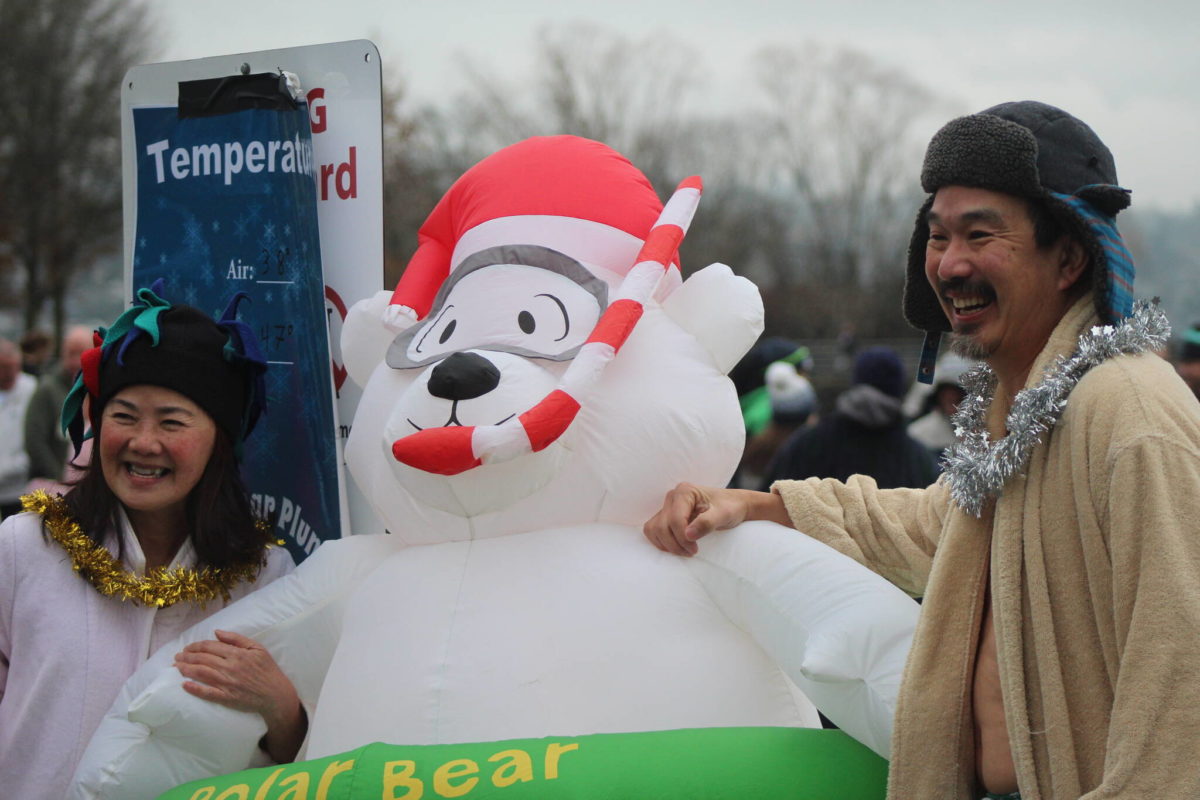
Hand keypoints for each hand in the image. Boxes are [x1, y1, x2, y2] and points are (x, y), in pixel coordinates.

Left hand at [175, 630, 305, 761]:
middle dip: (187, 656)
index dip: (196, 646)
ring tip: (176, 666)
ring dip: (186, 669)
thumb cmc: (267, 669)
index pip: (210, 646)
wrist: (275, 694)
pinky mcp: (226, 697)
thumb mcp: (257, 648)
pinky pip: (207, 693)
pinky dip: (194, 689)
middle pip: (202, 659)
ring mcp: (227, 683)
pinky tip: (184, 685)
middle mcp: (230, 667)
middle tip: (177, 656)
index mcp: (237, 654)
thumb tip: (217, 632)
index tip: (188, 647)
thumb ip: (237, 639)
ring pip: (201, 673)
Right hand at [643, 482, 763, 556]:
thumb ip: (707, 523)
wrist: (733, 505)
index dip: (682, 538)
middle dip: (675, 543)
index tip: (695, 549)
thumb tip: (689, 534)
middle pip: (661, 526)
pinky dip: (662, 542)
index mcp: (685, 492)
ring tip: (685, 550)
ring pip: (653, 529)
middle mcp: (672, 497)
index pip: (675, 519)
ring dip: (667, 544)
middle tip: (692, 552)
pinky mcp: (666, 516)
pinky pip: (653, 531)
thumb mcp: (724, 515)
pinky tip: (677, 546)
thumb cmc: (730, 508)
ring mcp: (667, 506)